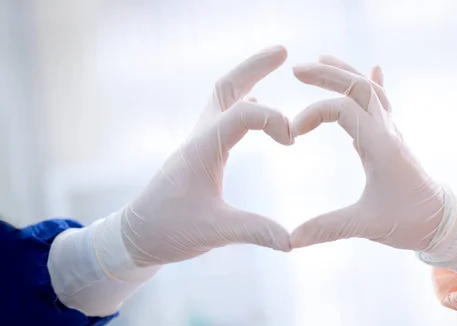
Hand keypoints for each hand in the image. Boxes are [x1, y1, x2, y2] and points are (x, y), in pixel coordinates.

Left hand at [99, 46, 293, 266]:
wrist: (136, 234)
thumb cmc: (169, 229)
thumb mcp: (214, 232)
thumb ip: (254, 231)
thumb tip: (293, 241)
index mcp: (204, 149)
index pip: (244, 113)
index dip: (275, 120)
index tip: (292, 142)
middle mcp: (200, 137)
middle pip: (227, 87)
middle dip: (255, 66)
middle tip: (282, 51)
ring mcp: (199, 141)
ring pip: (223, 97)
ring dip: (248, 79)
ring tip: (273, 65)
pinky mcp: (200, 150)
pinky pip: (223, 114)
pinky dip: (243, 102)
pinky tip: (256, 106)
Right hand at [290, 56, 445, 251]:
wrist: (444, 222)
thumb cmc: (410, 221)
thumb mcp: (367, 225)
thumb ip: (327, 228)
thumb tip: (290, 240)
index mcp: (380, 145)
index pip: (342, 108)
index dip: (313, 114)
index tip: (293, 134)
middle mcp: (387, 131)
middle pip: (358, 86)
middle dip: (327, 74)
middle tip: (296, 70)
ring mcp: (391, 132)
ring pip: (369, 90)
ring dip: (345, 73)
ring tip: (322, 61)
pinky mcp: (392, 139)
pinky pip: (384, 103)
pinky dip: (374, 83)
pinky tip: (373, 69)